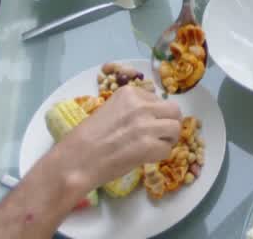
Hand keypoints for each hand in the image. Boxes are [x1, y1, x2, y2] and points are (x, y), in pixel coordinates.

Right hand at [60, 87, 181, 191]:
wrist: (76, 160)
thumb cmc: (88, 138)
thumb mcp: (111, 110)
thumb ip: (133, 109)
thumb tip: (154, 116)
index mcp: (130, 93)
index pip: (159, 100)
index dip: (156, 115)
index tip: (146, 125)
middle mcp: (140, 105)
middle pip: (174, 111)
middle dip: (169, 125)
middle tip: (159, 137)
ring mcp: (145, 124)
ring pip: (175, 129)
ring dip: (167, 140)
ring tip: (153, 148)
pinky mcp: (148, 145)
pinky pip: (167, 149)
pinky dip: (159, 156)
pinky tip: (145, 158)